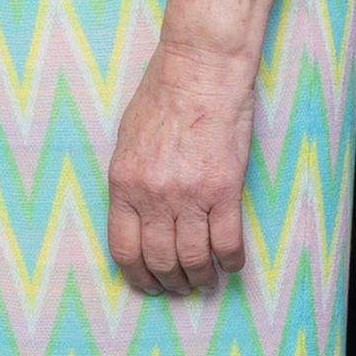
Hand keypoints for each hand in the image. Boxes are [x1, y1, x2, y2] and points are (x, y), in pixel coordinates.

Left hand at [106, 34, 258, 294]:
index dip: (137, 275)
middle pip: (159, 261)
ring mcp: (190, 195)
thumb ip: (130, 181)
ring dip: (200, 278)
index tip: (148, 284)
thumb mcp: (128, 139)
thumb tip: (135, 215)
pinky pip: (227, 243)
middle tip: (179, 286)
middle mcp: (154, 196)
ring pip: (193, 259)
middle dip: (170, 282)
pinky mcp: (225, 190)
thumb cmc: (163, 95)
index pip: (124, 249)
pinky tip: (231, 263)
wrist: (201, 68)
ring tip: (205, 280)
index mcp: (125, 183)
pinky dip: (230, 261)